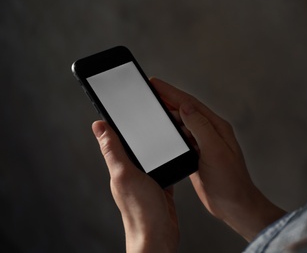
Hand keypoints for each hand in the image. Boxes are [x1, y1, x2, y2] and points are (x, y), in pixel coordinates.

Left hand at [92, 121, 178, 252]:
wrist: (158, 234)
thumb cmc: (141, 210)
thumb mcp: (126, 174)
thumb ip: (113, 150)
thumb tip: (98, 126)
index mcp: (120, 166)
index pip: (117, 139)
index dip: (119, 122)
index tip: (125, 107)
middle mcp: (132, 171)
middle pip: (136, 145)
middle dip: (141, 130)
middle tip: (149, 113)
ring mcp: (147, 179)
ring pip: (151, 154)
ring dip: (156, 143)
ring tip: (163, 128)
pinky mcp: (160, 185)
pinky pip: (164, 166)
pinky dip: (168, 157)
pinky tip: (174, 151)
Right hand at [151, 78, 285, 241]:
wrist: (234, 205)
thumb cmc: (230, 181)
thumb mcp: (215, 151)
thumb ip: (201, 128)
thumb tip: (187, 107)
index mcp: (217, 127)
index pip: (191, 104)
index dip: (172, 92)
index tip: (155, 84)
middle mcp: (210, 132)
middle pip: (185, 111)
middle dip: (167, 100)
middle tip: (149, 92)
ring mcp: (203, 144)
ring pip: (182, 124)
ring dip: (167, 115)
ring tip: (152, 108)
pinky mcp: (196, 155)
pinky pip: (181, 139)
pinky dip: (170, 132)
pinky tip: (162, 131)